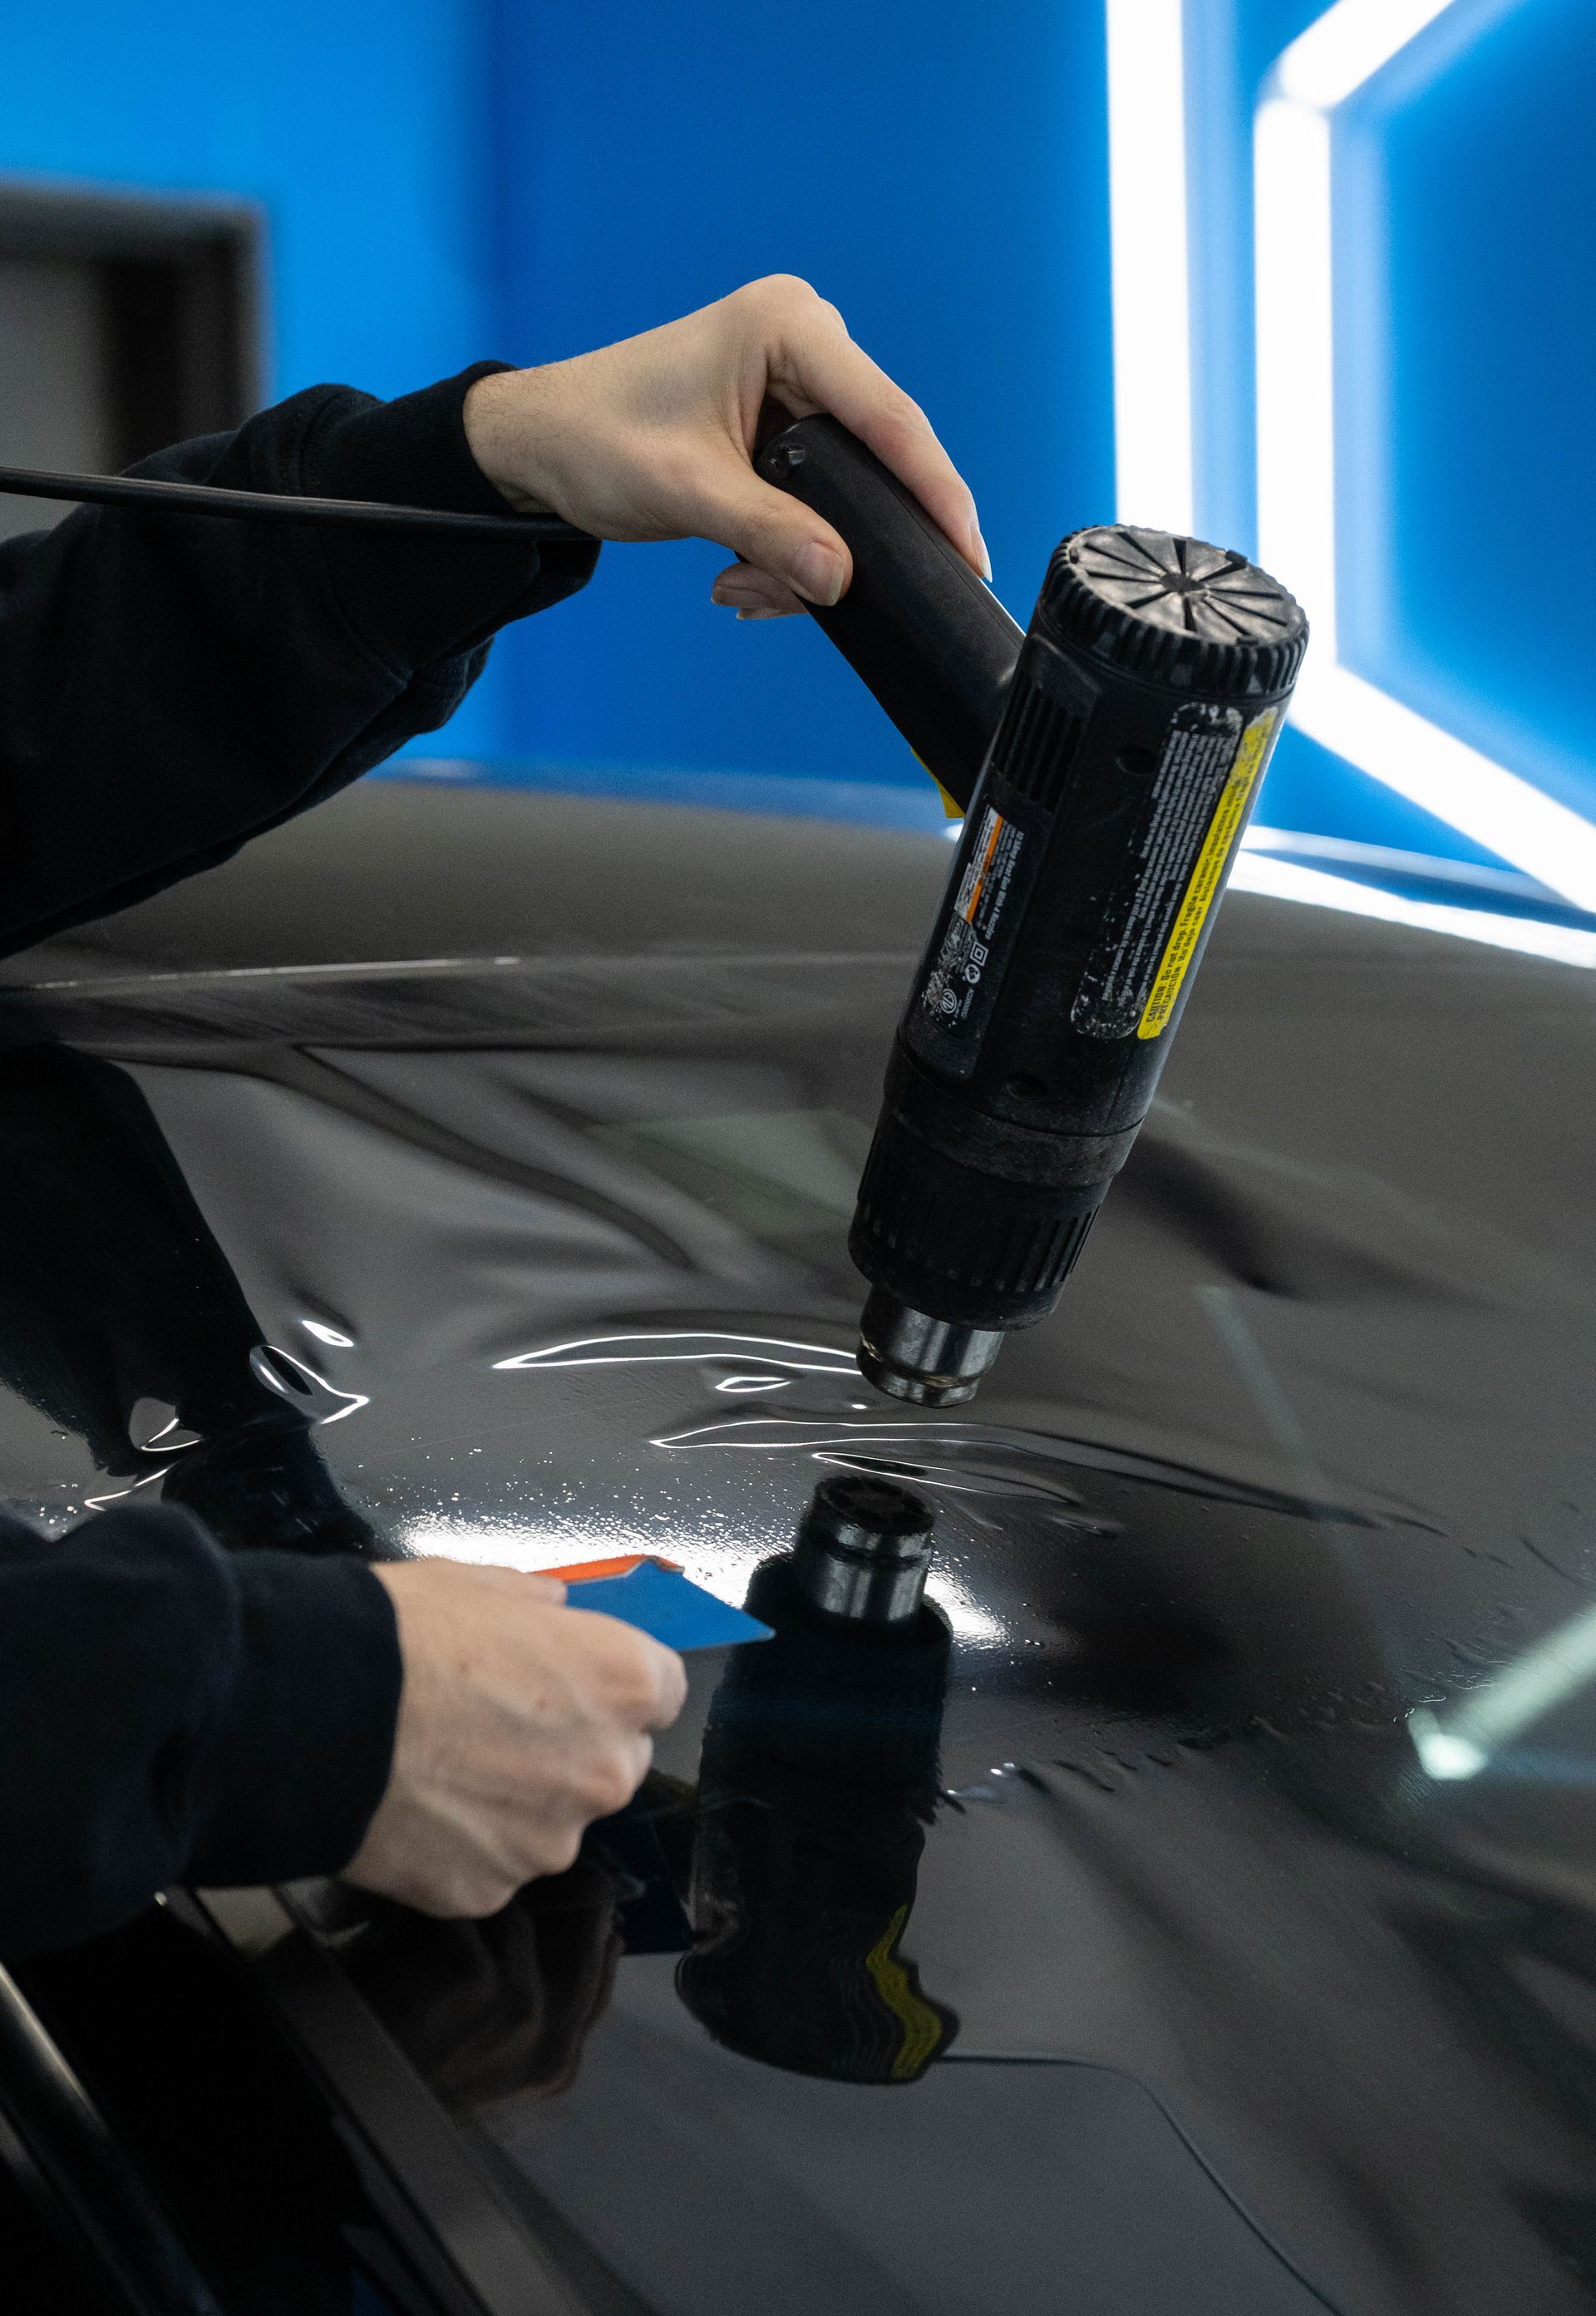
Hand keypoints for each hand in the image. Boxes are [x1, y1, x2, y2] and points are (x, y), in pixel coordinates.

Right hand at [344, 1561, 686, 1917]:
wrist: (311, 1714)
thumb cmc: (399, 1636)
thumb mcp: (481, 1585)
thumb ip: (539, 1607)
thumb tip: (556, 1611)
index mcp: (621, 1682)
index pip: (661, 1690)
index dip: (613, 1683)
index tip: (576, 1681)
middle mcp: (605, 1770)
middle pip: (614, 1762)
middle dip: (571, 1745)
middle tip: (497, 1724)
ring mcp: (549, 1841)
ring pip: (553, 1820)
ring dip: (518, 1800)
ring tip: (444, 1767)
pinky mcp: (489, 1890)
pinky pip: (494, 1864)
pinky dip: (465, 1843)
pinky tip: (418, 1807)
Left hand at [461, 274, 987, 619]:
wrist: (539, 445)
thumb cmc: (594, 438)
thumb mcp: (688, 492)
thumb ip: (771, 534)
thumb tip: (842, 579)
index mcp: (787, 327)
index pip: (888, 416)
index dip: (935, 490)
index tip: (969, 551)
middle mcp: (803, 342)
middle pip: (877, 457)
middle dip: (849, 538)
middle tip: (814, 595)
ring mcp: (796, 383)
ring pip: (847, 490)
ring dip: (805, 555)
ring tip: (740, 587)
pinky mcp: (783, 425)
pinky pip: (818, 498)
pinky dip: (788, 547)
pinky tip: (741, 574)